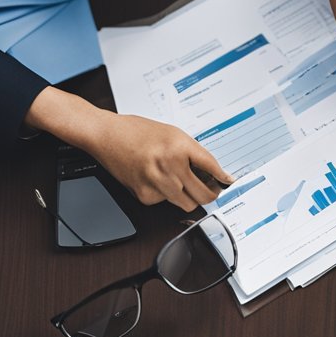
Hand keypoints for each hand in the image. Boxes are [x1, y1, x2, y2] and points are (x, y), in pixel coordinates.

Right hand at [25, 88, 231, 211]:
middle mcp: (170, 165)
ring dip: (189, 197)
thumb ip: (193, 153)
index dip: (224, 178)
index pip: (212, 167)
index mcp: (180, 146)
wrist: (106, 135)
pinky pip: (166, 202)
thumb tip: (215, 172)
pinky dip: (165, 194)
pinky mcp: (145, 195)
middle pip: (204, 195)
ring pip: (188, 204)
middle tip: (210, 189)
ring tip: (181, 182)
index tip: (229, 182)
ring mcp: (157, 183)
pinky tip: (156, 179)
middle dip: (210, 194)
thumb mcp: (172, 134)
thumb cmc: (138, 132)